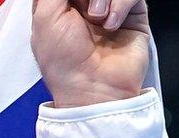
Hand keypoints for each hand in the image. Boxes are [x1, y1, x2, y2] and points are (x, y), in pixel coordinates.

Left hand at [32, 0, 151, 107]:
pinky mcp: (132, 13)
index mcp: (56, 5)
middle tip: (87, 9)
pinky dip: (120, 5)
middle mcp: (83, 4)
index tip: (70, 2)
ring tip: (97, 19)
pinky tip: (112, 24)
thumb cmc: (63, 60)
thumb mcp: (46, 17)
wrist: (93, 87)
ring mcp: (108, 7)